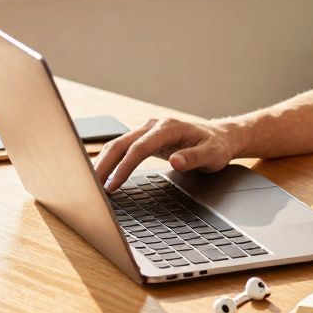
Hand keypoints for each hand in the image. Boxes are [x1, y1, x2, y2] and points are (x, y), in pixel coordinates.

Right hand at [93, 117, 239, 191]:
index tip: (113, 184)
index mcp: (169, 128)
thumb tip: (175, 161)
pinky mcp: (146, 139)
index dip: (124, 166)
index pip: (139, 148)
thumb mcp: (213, 154)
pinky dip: (111, 160)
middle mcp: (154, 126)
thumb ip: (194, 158)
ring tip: (91, 183)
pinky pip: (123, 148)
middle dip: (104, 164)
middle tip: (91, 187)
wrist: (221, 136)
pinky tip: (103, 174)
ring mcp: (148, 131)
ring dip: (103, 162)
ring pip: (118, 144)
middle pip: (121, 143)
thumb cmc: (217, 146)